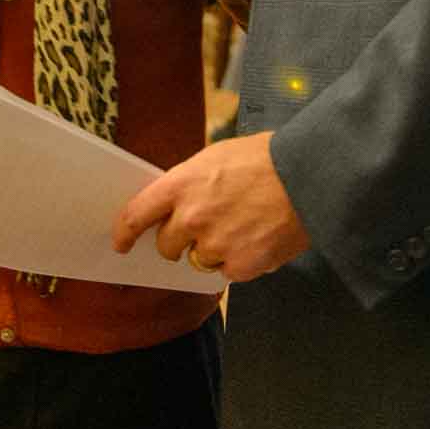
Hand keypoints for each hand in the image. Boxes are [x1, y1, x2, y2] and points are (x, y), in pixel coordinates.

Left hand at [112, 132, 310, 282]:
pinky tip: (258, 237)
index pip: (137, 215)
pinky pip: (227, 271)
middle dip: (178, 240)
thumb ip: (187, 184)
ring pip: (198, 260)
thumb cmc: (263, 160)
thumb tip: (172, 208)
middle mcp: (191, 218)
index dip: (125, 232)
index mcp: (181, 185)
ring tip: (241, 225)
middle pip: (166, 245)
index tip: (121, 243)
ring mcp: (215, 245)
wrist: (308, 176)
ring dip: (212, 250)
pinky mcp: (240, 266)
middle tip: (202, 227)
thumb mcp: (214, 157)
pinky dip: (239, 260)